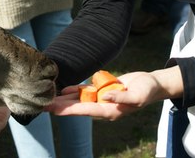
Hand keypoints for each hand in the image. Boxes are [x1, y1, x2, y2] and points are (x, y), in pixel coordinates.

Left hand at [45, 68, 182, 119]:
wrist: (151, 84)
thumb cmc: (146, 91)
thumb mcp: (137, 95)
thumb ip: (121, 96)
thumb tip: (106, 97)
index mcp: (110, 111)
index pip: (84, 110)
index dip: (68, 110)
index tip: (54, 110)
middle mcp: (103, 106)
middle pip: (77, 106)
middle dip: (60, 106)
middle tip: (43, 106)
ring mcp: (102, 99)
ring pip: (79, 99)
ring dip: (64, 99)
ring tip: (48, 99)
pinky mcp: (103, 90)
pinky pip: (86, 91)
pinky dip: (74, 90)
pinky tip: (64, 90)